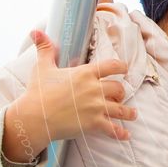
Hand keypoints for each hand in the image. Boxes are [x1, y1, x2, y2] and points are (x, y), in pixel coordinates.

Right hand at [2, 29, 137, 162]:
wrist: (34, 117)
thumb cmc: (37, 92)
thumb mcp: (42, 67)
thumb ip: (45, 49)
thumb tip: (36, 31)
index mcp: (85, 73)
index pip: (112, 66)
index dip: (121, 67)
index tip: (124, 69)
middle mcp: (94, 89)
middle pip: (118, 89)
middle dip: (121, 92)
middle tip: (119, 95)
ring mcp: (96, 107)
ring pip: (120, 109)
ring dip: (128, 112)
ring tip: (133, 114)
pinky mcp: (93, 124)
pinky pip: (112, 129)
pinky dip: (121, 133)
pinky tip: (126, 135)